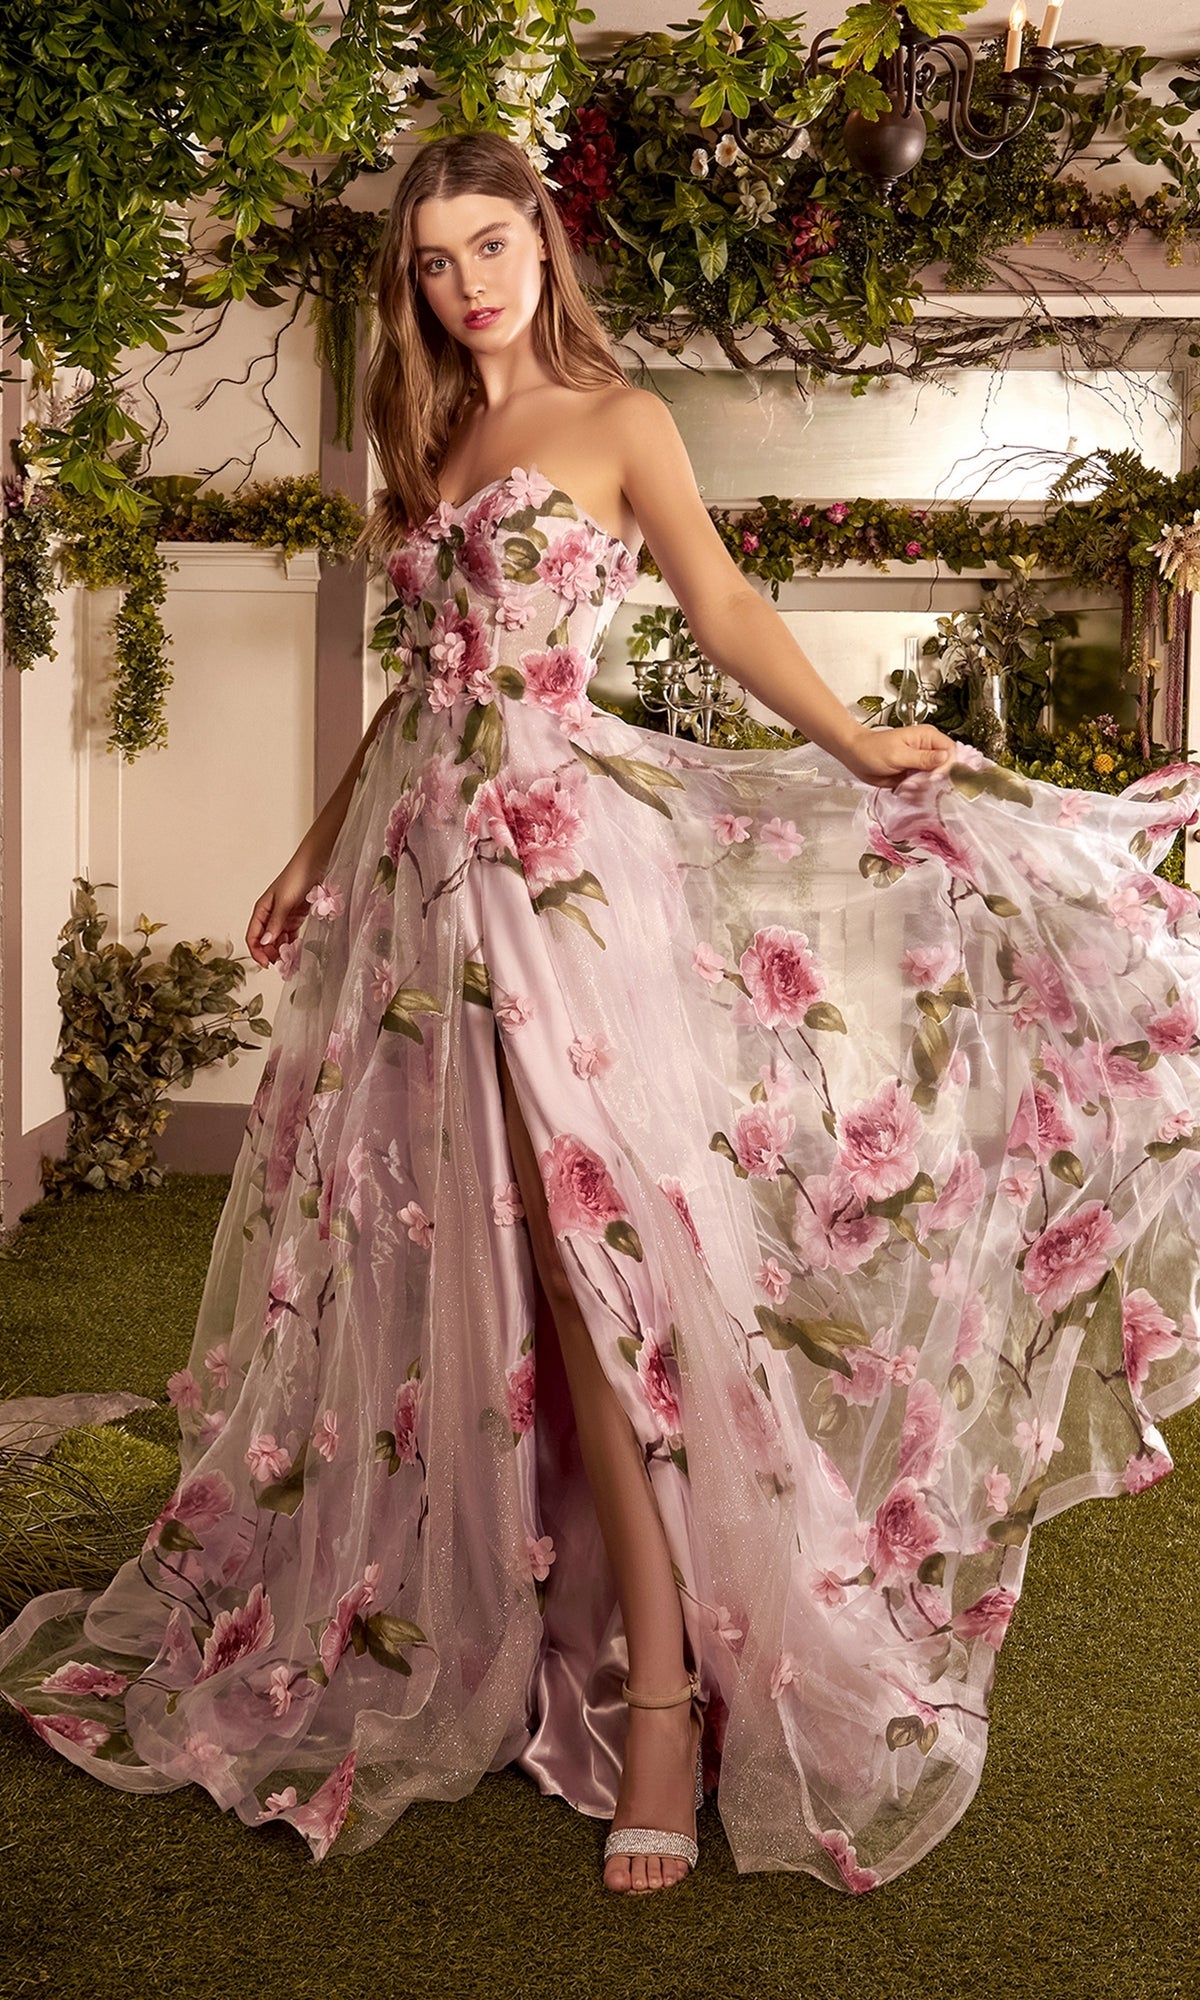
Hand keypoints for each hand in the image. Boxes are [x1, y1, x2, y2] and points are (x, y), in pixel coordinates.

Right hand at [246, 854, 320, 967]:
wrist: (315, 864)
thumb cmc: (296, 877)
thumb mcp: (284, 901)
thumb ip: (275, 923)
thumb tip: (265, 942)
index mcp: (261, 910)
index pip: (253, 936)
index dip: (257, 951)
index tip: (266, 963)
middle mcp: (270, 915)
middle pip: (265, 941)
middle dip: (270, 954)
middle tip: (282, 964)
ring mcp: (283, 917)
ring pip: (278, 940)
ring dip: (282, 951)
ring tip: (290, 961)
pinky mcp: (296, 918)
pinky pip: (291, 936)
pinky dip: (292, 945)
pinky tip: (296, 952)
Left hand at [838, 723, 959, 789]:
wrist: (856, 756)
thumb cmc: (873, 749)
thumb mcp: (898, 754)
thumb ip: (922, 758)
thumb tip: (945, 757)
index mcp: (927, 737)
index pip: (950, 751)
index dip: (947, 766)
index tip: (933, 778)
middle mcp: (928, 750)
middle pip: (946, 768)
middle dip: (934, 780)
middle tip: (917, 784)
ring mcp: (922, 764)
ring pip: (936, 780)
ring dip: (924, 788)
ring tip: (907, 787)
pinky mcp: (915, 775)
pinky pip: (924, 787)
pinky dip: (917, 792)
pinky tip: (905, 790)